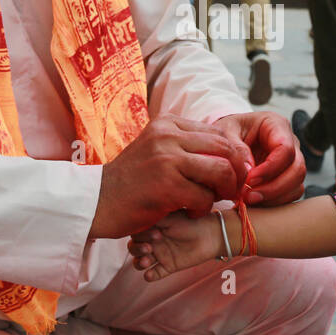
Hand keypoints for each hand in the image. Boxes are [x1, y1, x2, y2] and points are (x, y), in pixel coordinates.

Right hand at [89, 117, 253, 239]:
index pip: (220, 132)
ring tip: (212, 201)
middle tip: (233, 191)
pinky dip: (204, 208)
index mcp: (169, 123)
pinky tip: (190, 211)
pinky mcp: (166, 185)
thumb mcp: (158, 150)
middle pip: (227, 149)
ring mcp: (166, 158)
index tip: (234, 176)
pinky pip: (205, 196)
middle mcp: (168, 135)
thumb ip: (188, 146)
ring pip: (221, 170)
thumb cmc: (133, 180)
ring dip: (224, 191)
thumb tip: (232, 153)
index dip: (235, 156)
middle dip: (238, 173)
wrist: (97, 201)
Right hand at [128, 212, 223, 280]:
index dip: (140, 235)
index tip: (156, 233)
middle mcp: (154, 241)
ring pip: (140, 262)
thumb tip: (138, 215)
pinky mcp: (169, 267)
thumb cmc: (192, 221)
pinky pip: (155, 274)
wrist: (211, 235)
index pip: (135, 233)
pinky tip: (150, 274)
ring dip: (139, 263)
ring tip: (147, 262)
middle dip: (137, 249)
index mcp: (152, 227)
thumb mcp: (171, 216)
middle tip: (150, 248)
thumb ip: (154, 216)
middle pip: (134, 248)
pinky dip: (150, 275)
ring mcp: (160, 255)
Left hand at [211, 111, 304, 205]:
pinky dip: (274, 202)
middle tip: (249, 196)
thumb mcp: (225, 131)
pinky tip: (255, 202)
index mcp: (277, 125)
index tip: (249, 180)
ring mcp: (291, 162)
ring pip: (296, 184)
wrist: (226, 142)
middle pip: (297, 169)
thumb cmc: (228, 132)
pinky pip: (290, 194)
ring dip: (274, 197)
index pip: (286, 149)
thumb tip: (248, 171)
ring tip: (249, 200)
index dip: (270, 168)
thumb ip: (235, 147)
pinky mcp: (288, 178)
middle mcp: (290, 143)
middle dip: (274, 187)